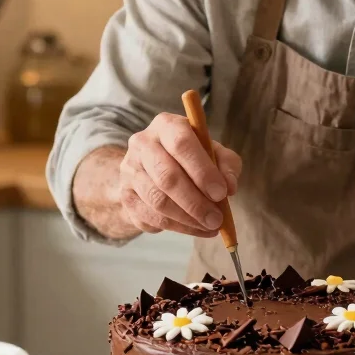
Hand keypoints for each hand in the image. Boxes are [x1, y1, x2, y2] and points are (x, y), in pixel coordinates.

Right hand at [119, 113, 241, 237]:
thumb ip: (227, 164)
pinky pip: (151, 217)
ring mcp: (129, 170)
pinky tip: (196, 228)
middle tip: (217, 219)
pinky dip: (177, 227)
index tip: (221, 193)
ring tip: (210, 226)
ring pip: (158, 201)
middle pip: (167, 177)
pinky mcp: (125, 195)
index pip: (181, 144)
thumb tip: (229, 186)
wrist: (153, 166)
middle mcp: (142, 144)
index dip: (202, 171)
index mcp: (166, 125)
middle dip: (196, 203)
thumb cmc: (191, 157)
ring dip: (188, 219)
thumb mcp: (214, 152)